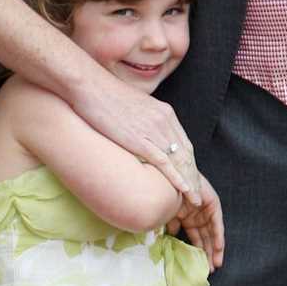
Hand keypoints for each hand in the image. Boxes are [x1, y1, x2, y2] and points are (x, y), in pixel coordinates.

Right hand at [72, 69, 202, 204]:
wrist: (88, 85)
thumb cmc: (102, 94)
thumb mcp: (132, 106)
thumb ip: (142, 119)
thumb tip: (139, 131)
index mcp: (164, 112)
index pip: (184, 144)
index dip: (189, 164)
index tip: (192, 179)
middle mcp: (164, 121)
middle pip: (186, 155)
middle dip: (194, 177)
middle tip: (198, 196)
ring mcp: (153, 130)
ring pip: (179, 161)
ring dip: (189, 183)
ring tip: (195, 201)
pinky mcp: (140, 139)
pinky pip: (164, 162)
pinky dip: (176, 178)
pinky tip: (184, 190)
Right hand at [168, 176, 224, 269]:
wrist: (168, 177)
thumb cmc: (164, 193)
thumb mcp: (167, 214)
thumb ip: (171, 225)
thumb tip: (170, 237)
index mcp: (186, 216)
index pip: (194, 237)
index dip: (197, 250)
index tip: (198, 265)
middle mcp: (197, 214)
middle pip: (204, 237)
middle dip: (207, 253)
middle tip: (209, 270)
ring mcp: (205, 209)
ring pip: (212, 233)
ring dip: (214, 249)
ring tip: (215, 264)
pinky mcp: (213, 204)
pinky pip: (217, 224)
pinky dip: (218, 236)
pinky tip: (218, 249)